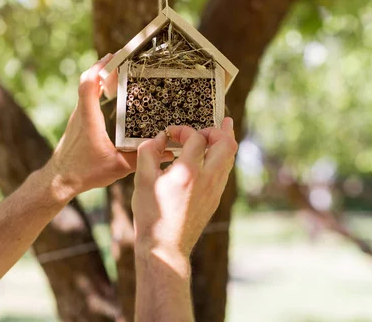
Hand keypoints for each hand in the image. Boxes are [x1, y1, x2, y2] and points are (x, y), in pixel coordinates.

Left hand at [46, 54, 172, 197]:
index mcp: (89, 119)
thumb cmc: (85, 173)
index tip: (112, 57)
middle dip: (103, 67)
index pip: (88, 84)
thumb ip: (141, 159)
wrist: (59, 181)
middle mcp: (81, 114)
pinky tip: (109, 94)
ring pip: (86, 89)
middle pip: (87, 81)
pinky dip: (97, 90)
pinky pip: (86, 99)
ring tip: (118, 72)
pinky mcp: (77, 123)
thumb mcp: (118, 168)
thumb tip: (166, 153)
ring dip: (99, 78)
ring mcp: (77, 117)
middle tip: (121, 59)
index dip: (98, 67)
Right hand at [132, 118, 237, 257]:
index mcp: (188, 173)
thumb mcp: (142, 180)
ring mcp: (215, 190)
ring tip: (220, 131)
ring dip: (223, 142)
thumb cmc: (151, 215)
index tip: (170, 134)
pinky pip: (224, 171)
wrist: (165, 247)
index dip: (183, 130)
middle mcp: (208, 179)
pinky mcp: (215, 199)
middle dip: (218, 130)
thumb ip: (148, 152)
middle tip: (208, 126)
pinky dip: (220, 158)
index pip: (196, 138)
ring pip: (229, 158)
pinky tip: (211, 156)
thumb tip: (158, 138)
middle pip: (227, 144)